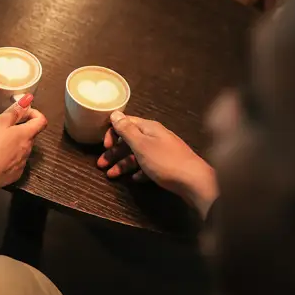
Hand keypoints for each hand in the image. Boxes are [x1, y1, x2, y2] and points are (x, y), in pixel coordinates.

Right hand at [0, 95, 47, 187]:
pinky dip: (9, 158)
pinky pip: (16, 162)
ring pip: (22, 148)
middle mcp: (28, 148)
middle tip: (3, 128)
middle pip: (30, 135)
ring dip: (14, 144)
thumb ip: (14, 111)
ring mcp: (23, 162)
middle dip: (20, 129)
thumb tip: (28, 100)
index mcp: (26, 134)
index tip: (22, 113)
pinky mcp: (16, 173)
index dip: (34, 114)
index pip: (41, 121)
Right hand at [97, 111, 218, 217]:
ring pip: (137, 155)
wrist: (194, 181)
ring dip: (123, 164)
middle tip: (101, 164)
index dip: (112, 133)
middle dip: (114, 152)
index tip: (105, 146)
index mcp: (148, 128)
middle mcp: (155, 137)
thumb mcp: (141, 145)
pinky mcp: (166, 166)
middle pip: (129, 141)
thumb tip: (114, 113)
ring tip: (111, 176)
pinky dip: (139, 171)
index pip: (125, 123)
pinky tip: (134, 179)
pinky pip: (148, 166)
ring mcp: (162, 151)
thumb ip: (126, 130)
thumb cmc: (164, 161)